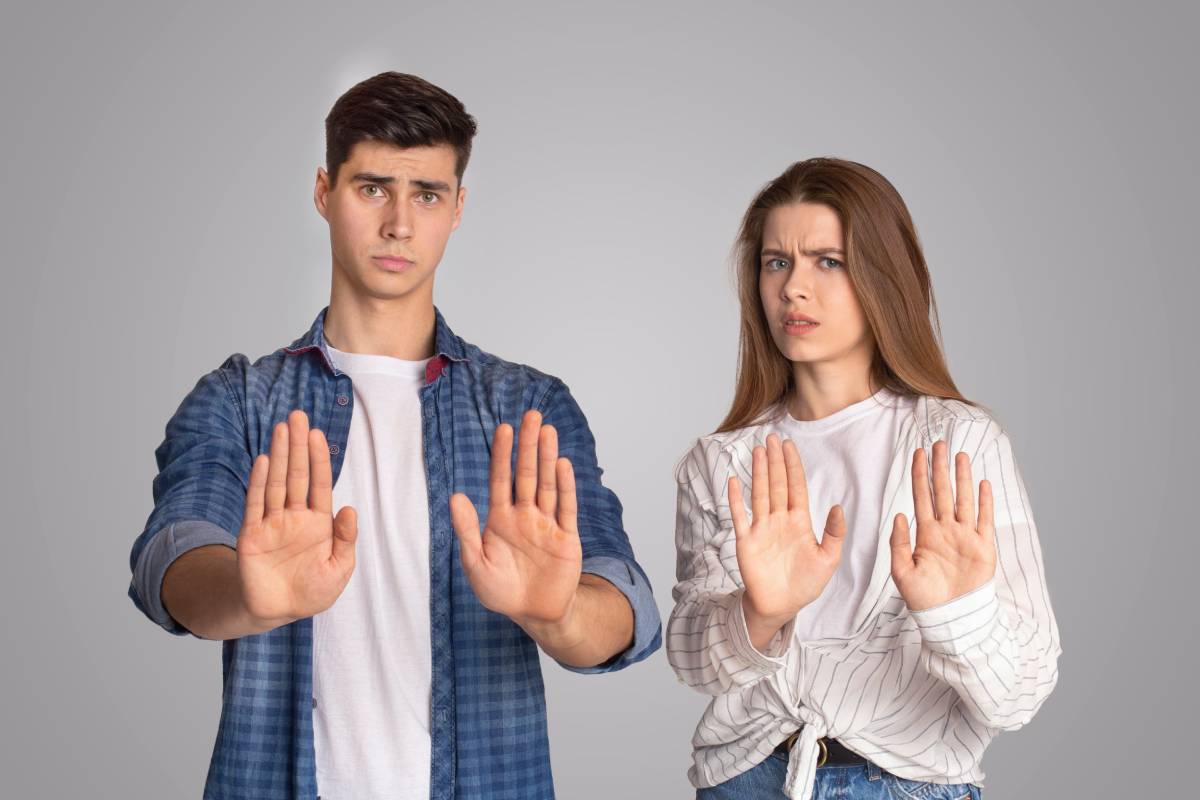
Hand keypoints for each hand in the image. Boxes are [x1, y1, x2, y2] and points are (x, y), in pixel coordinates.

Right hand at [236, 410, 358, 625]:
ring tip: (282, 428)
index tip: (317, 433)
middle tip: (298, 416)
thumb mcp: (339, 569)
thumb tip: (349, 508)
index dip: (318, 459)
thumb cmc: (311, 592)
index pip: (319, 483)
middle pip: (297, 475)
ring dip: (278, 455)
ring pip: (276, 483)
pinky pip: (255, 504)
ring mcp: (272, 523)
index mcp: (318, 523)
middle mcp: (294, 516)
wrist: (276, 613)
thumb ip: (345, 540)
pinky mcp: (251, 534)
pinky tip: (263, 460)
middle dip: (297, 446)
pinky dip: (258, 482)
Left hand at [450, 410, 582, 628]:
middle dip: (528, 446)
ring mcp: (547, 524)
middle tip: (532, 415)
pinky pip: (566, 508)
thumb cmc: (501, 592)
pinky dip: (566, 487)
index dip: (502, 454)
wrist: (534, 614)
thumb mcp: (476, 564)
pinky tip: (562, 465)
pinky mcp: (566, 538)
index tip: (505, 429)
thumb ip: (467, 531)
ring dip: (548, 458)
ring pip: (547, 484)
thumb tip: (455, 496)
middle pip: (526, 474)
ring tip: (548, 430)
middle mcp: (525, 516)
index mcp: (500, 520)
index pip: (500, 480)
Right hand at [729, 434, 845, 641]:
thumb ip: (834, 534)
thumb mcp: (828, 560)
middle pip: (777, 485)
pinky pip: (740, 516)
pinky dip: (736, 499)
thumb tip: (839, 507)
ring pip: (760, 494)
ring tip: (758, 451)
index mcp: (800, 522)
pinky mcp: (746, 541)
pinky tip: (735, 481)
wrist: (780, 606)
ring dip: (759, 473)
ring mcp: (761, 528)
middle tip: (771, 438)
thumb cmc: (805, 584)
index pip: (796, 487)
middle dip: (775, 461)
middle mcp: (779, 520)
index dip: (793, 466)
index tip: (789, 446)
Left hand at [890, 440, 995, 610]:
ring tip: (960, 455)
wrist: (949, 618)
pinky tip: (983, 483)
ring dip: (962, 478)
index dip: (919, 474)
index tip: (918, 453)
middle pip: (943, 492)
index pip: (922, 496)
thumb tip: (899, 515)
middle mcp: (946, 530)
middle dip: (940, 468)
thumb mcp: (901, 571)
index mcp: (926, 533)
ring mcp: (965, 537)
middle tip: (939, 444)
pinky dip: (985, 502)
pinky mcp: (983, 548)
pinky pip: (984, 520)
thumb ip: (898, 543)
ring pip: (964, 500)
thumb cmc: (923, 598)